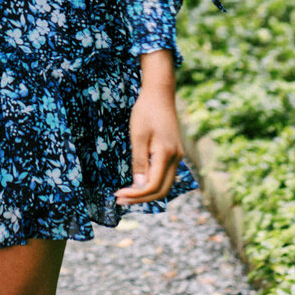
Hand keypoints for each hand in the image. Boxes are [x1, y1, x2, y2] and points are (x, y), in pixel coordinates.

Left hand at [115, 50, 181, 204]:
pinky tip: (138, 184)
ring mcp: (177, 157)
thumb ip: (139, 162)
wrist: (159, 94)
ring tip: (127, 195)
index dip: (136, 195)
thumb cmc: (146, 111)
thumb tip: (140, 187)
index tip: (117, 195)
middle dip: (140, 199)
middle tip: (119, 200)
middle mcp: (176, 159)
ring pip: (165, 185)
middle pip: (161, 190)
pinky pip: (165, 175)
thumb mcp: (138, 136)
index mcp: (167, 155)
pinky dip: (152, 184)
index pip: (153, 186)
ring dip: (146, 193)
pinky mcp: (174, 153)